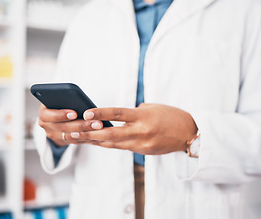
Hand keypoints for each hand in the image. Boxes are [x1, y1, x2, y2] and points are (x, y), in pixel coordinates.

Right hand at [37, 105, 103, 146]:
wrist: (57, 115)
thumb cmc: (62, 102)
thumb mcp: (60, 98)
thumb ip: (66, 99)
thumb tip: (78, 99)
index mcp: (44, 113)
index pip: (49, 115)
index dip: (61, 115)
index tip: (74, 113)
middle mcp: (46, 126)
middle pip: (63, 127)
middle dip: (80, 124)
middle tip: (94, 122)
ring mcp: (54, 135)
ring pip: (70, 136)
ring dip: (86, 132)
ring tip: (98, 126)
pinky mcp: (63, 141)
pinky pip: (76, 141)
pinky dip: (87, 137)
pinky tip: (98, 133)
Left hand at [72, 103, 197, 154]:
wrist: (188, 133)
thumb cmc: (170, 115)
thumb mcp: (152, 108)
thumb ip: (133, 113)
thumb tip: (116, 119)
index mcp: (143, 117)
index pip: (117, 114)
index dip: (100, 114)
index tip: (85, 113)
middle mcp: (141, 132)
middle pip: (110, 134)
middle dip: (89, 134)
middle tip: (72, 131)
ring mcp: (141, 144)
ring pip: (112, 144)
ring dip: (94, 141)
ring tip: (77, 138)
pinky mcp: (143, 152)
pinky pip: (122, 148)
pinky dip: (108, 144)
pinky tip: (95, 142)